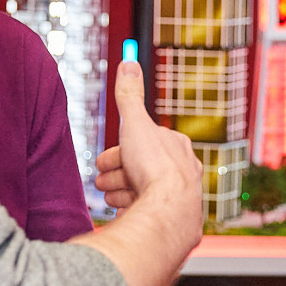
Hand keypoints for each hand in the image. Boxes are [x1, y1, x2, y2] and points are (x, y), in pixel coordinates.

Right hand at [78, 60, 205, 285]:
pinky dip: (131, 213)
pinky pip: (149, 216)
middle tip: (100, 182)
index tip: (100, 162)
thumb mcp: (135, 124)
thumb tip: (128, 61)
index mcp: (177, 148)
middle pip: (142, 170)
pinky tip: (121, 215)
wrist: (169, 212)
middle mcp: (185, 172)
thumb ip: (129, 94)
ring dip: (122, 193)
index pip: (143, 144)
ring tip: (109, 198)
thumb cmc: (154, 167)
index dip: (117, 152)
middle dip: (117, 174)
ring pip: (144, 194)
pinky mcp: (176, 225)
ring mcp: (182, 200)